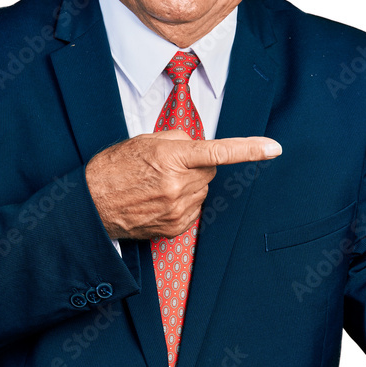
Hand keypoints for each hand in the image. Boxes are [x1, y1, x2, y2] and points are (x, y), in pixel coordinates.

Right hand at [85, 131, 281, 238]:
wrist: (91, 205)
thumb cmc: (114, 169)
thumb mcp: (143, 142)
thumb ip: (177, 139)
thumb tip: (197, 144)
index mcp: (170, 157)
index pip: (218, 151)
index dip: (250, 149)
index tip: (274, 148)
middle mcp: (177, 184)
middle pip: (209, 171)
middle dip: (197, 166)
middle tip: (168, 167)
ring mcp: (178, 209)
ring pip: (202, 191)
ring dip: (189, 185)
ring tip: (157, 186)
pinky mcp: (176, 227)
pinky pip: (194, 209)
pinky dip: (183, 203)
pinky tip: (159, 201)